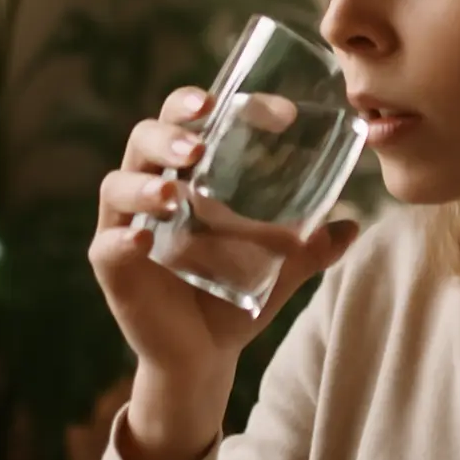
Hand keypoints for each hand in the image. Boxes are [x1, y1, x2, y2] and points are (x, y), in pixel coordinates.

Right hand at [89, 86, 357, 459]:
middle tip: (199, 142)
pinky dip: (121, 238)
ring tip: (174, 194)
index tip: (272, 110)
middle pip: (146, 138)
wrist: (207, 356)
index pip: (190, 119)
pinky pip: (107, 245)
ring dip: (145, 184)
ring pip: (119, 185)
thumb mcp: (281, 266)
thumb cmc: (236, 295)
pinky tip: (140, 239)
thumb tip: (352, 226)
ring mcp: (128, 226)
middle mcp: (153, 190)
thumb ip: (313, 245)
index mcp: (188, 174)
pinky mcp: (114, 268)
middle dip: (170, 132)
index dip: (213, 103)